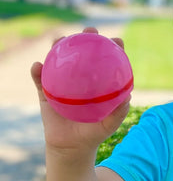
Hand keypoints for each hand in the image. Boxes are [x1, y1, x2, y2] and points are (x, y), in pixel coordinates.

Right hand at [31, 27, 129, 152]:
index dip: (112, 48)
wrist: (70, 148)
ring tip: (58, 40)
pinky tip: (38, 66)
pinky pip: (39, 79)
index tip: (117, 41)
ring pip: (58, 60)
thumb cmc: (92, 135)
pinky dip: (37, 71)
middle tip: (89, 32)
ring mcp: (62, 83)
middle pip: (82, 53)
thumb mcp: (107, 126)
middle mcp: (80, 79)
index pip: (106, 62)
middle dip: (86, 37)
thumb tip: (128, 97)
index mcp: (97, 84)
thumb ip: (118, 114)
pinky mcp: (45, 92)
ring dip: (57, 46)